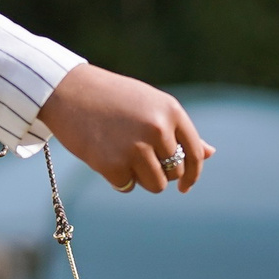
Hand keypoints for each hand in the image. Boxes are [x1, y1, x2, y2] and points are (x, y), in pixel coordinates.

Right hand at [37, 64, 212, 193]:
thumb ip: (178, 131)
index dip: (193, 175)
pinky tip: (104, 156)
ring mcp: (136, 147)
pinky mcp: (113, 165)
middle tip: (137, 158)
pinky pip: (127, 186)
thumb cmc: (112, 98)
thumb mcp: (151, 105)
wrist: (68, 91)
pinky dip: (117, 179)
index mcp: (171, 111)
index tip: (186, 187)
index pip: (195, 154)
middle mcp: (157, 129)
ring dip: (141, 178)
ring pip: (155, 185)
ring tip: (121, 155)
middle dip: (160, 172)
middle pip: (175, 173)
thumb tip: (210, 153)